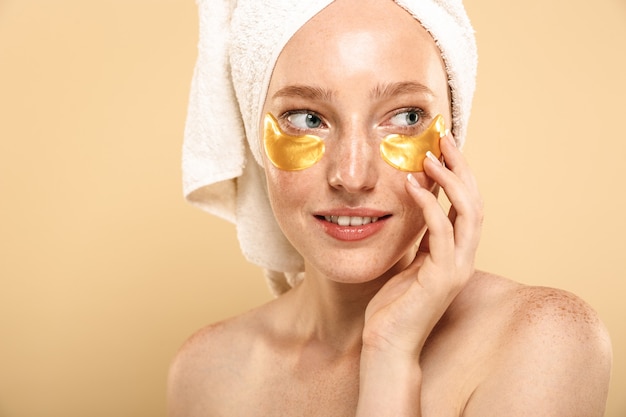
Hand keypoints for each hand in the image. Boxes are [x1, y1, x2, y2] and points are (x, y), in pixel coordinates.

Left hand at [362, 132, 482, 356]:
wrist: (387, 342)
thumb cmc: (393, 304)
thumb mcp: (408, 260)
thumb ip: (417, 236)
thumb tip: (412, 206)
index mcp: (454, 252)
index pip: (465, 204)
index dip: (458, 173)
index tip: (441, 146)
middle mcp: (462, 257)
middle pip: (475, 201)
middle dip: (461, 167)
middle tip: (443, 138)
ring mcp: (456, 267)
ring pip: (468, 213)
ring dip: (451, 180)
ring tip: (431, 155)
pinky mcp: (442, 278)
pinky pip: (441, 232)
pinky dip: (430, 205)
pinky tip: (413, 185)